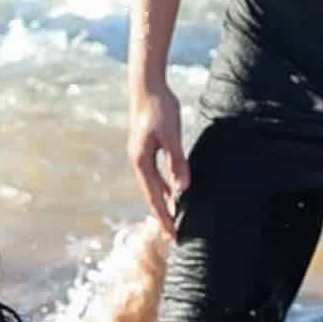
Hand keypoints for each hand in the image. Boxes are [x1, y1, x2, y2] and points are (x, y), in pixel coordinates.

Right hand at [127, 82, 190, 231]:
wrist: (147, 85)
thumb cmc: (160, 108)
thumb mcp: (172, 136)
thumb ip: (177, 162)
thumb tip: (183, 190)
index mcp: (142, 162)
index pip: (155, 197)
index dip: (165, 217)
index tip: (173, 235)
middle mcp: (139, 162)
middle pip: (152, 196)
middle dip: (163, 216)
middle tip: (174, 236)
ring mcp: (141, 156)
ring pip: (154, 186)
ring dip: (164, 203)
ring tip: (174, 219)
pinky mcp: (147, 148)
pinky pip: (156, 175)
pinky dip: (166, 187)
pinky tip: (175, 192)